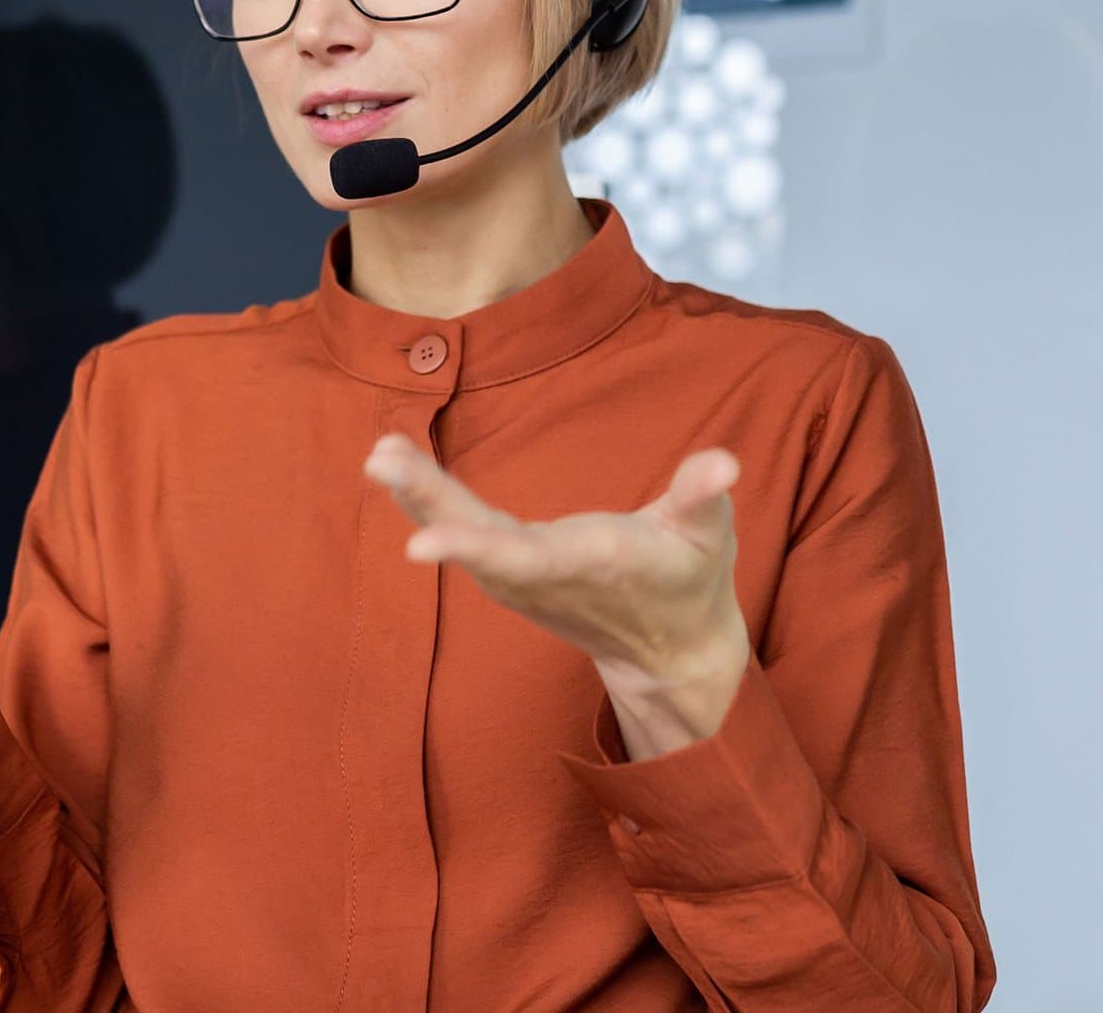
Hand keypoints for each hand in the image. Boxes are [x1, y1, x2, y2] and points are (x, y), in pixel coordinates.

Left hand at [361, 434, 750, 691]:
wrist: (668, 650)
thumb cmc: (690, 578)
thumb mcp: (710, 536)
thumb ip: (704, 496)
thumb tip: (722, 463)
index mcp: (592, 562)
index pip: (525, 557)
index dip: (473, 546)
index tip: (419, 542)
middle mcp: (544, 575)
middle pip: (477, 540)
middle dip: (427, 501)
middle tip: (379, 459)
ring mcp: (520, 578)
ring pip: (460, 534)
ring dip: (417, 495)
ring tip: (380, 452)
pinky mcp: (508, 572)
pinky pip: (459, 531)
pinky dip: (425, 501)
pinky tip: (395, 465)